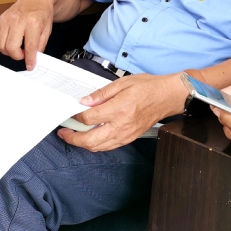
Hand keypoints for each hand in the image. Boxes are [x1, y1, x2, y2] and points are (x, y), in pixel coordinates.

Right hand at [0, 0, 55, 69]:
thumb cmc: (42, 12)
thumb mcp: (47, 29)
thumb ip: (41, 45)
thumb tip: (34, 58)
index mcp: (33, 22)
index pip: (29, 47)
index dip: (30, 60)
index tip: (30, 66)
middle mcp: (18, 20)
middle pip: (11, 48)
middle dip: (17, 56)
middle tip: (24, 54)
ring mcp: (7, 19)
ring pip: (1, 45)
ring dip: (8, 52)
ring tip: (18, 48)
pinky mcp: (0, 20)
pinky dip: (1, 45)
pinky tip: (10, 43)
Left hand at [57, 72, 187, 150]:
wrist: (167, 97)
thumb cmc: (148, 87)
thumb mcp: (123, 83)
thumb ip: (102, 93)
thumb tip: (85, 101)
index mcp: (119, 109)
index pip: (89, 118)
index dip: (76, 116)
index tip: (71, 113)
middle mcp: (121, 125)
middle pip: (90, 140)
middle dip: (73, 138)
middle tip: (64, 132)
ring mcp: (126, 134)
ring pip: (98, 147)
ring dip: (83, 144)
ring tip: (74, 136)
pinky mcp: (130, 138)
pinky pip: (108, 146)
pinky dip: (97, 144)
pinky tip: (91, 137)